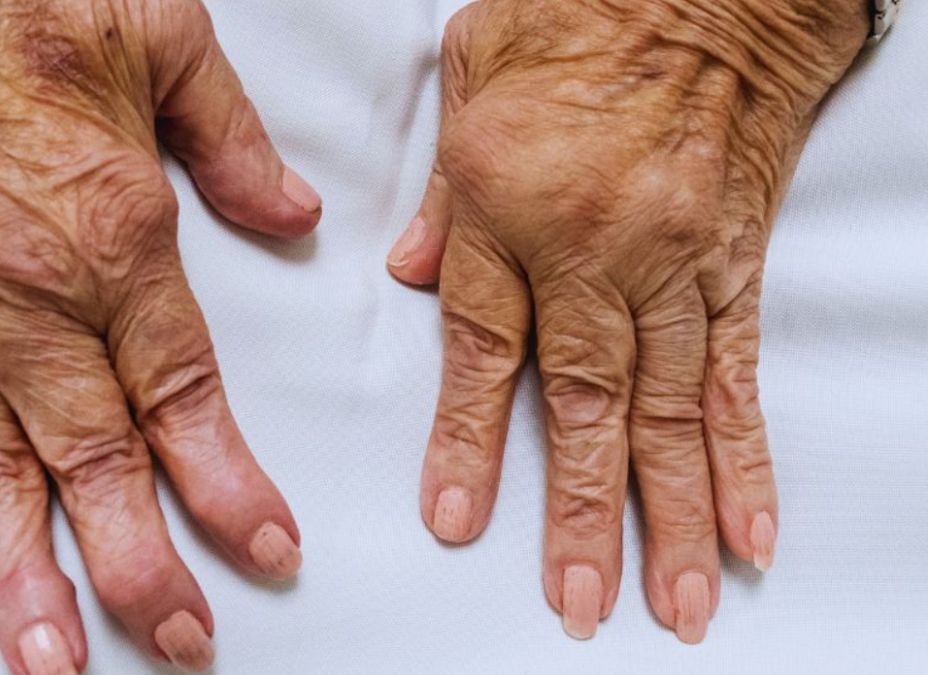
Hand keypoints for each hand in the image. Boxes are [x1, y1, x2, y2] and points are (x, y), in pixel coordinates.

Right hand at [0, 0, 321, 670]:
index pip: (185, 394)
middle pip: (93, 460)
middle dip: (140, 566)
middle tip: (179, 643)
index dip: (229, 484)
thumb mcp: (162, 36)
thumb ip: (233, 144)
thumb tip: (294, 215)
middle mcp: (21, 296)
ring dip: (18, 574)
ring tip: (50, 659)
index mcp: (111, 237)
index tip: (266, 549)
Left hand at [388, 0, 867, 642]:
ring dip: (670, 513)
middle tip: (579, 596)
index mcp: (511, 206)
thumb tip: (410, 273)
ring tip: (671, 599)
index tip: (459, 518)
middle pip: (586, 401)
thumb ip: (439, 193)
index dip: (468, 441)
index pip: (484, 349)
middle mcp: (596, 249)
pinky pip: (740, 374)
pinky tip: (750, 525)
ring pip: (669, 409)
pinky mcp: (733, 266)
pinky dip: (745, 457)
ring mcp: (674, 264)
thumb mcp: (472, 77)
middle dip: (582, 511)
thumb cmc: (578, 12)